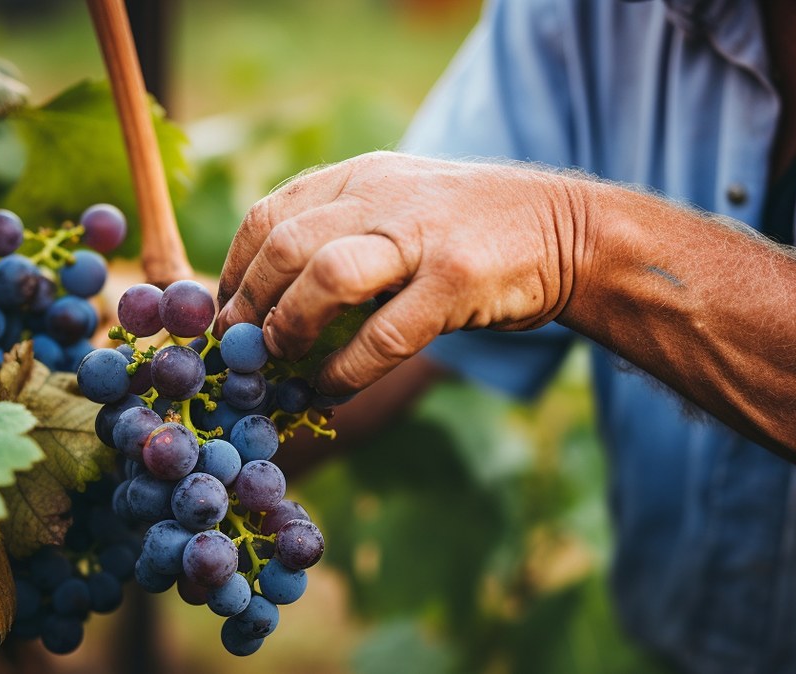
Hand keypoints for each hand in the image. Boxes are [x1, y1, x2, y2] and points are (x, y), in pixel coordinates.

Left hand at [215, 151, 589, 394]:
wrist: (569, 231)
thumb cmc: (470, 233)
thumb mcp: (401, 208)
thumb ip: (343, 236)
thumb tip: (268, 307)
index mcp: (361, 177)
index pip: (270, 215)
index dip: (234, 271)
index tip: (226, 316)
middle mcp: (384, 196)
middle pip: (284, 245)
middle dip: (249, 305)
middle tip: (239, 350)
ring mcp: (422, 236)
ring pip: (325, 277)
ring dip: (289, 329)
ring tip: (279, 364)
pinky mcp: (458, 280)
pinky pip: (383, 335)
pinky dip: (346, 370)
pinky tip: (332, 388)